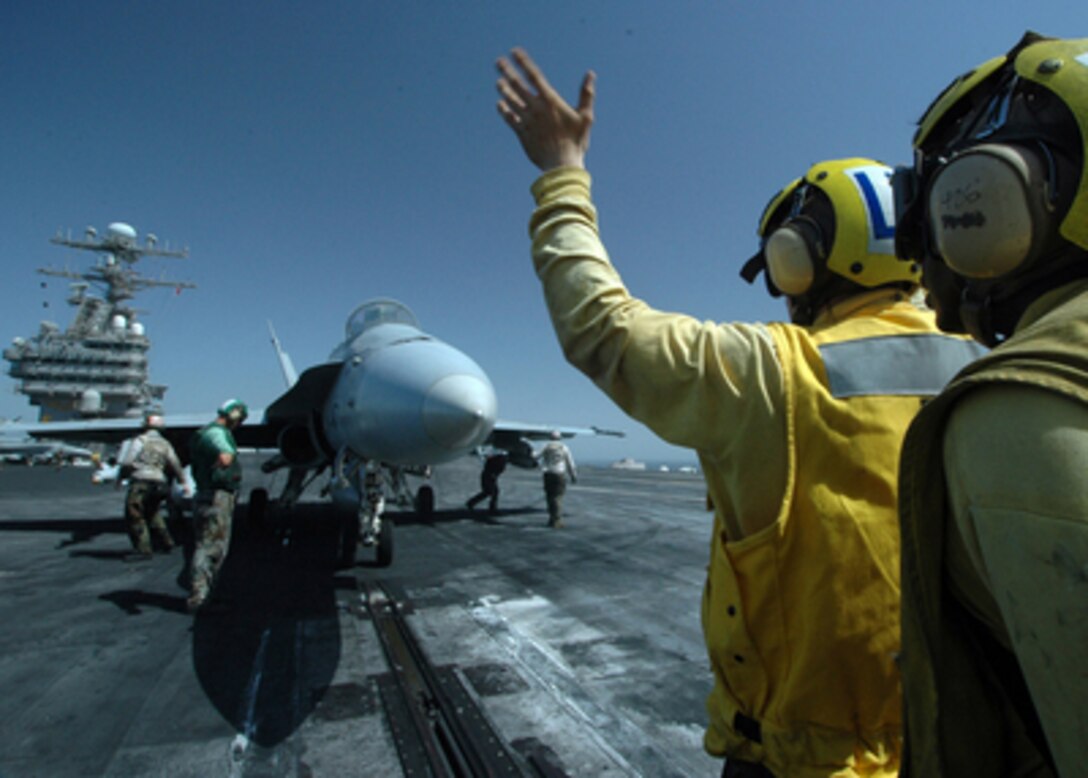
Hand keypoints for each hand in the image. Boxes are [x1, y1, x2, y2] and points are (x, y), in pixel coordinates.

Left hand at [496, 48, 595, 170]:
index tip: (514, 52)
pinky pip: (510, 119)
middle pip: (518, 86)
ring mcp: (527, 121)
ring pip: (512, 101)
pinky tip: (500, 104)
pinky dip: (504, 111)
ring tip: (498, 82)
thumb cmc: (576, 141)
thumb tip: (590, 74)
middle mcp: (536, 108)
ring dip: (504, 91)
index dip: (523, 62)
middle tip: (498, 62)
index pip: (534, 76)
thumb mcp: (585, 116)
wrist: (562, 164)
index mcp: (550, 101)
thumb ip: (586, 95)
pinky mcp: (522, 134)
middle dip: (507, 72)